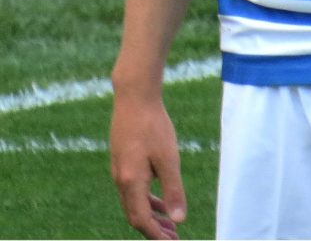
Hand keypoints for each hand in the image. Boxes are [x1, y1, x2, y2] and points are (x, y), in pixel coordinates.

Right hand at [110, 94, 186, 239]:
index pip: (142, 220)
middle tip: (173, 238)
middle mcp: (121, 179)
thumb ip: (173, 190)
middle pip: (136, 215)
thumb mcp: (169, 158)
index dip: (156, 235)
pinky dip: (147, 199)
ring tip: (170, 224)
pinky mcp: (122, 160)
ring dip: (152, 215)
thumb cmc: (153, 125)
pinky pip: (133, 189)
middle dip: (154, 229)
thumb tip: (179, 220)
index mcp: (131, 182)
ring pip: (134, 202)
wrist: (135, 96)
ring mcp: (120, 169)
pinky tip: (160, 197)